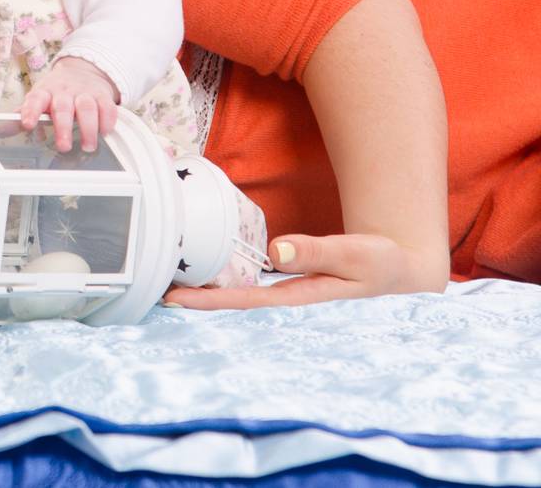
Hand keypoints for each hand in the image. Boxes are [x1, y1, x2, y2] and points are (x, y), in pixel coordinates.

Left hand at [18, 56, 118, 151]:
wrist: (82, 71)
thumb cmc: (56, 91)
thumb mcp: (38, 98)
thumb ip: (22, 114)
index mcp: (45, 92)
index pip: (35, 99)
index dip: (31, 111)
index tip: (28, 125)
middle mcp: (64, 91)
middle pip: (63, 107)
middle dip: (64, 128)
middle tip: (63, 147)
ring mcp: (84, 92)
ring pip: (87, 108)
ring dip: (88, 129)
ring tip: (87, 146)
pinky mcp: (103, 96)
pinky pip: (108, 107)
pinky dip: (107, 121)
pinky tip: (104, 133)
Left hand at [161, 233, 450, 309]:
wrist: (406, 275)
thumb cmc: (383, 265)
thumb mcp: (358, 255)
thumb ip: (319, 251)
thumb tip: (277, 252)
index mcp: (305, 302)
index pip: (247, 303)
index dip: (210, 303)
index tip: (174, 299)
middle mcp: (293, 307)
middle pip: (236, 310)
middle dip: (197, 307)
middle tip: (154, 298)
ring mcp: (292, 303)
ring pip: (242, 304)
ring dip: (208, 300)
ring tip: (168, 293)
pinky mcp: (294, 293)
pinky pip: (255, 295)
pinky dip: (229, 293)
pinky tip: (206, 290)